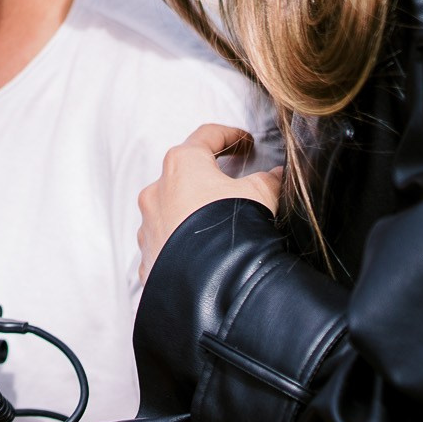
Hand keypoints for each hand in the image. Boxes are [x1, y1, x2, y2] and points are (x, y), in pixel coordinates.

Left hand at [138, 124, 281, 277]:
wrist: (211, 285)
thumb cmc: (230, 232)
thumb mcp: (260, 195)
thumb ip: (268, 180)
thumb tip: (275, 177)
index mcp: (182, 165)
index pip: (207, 136)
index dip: (231, 136)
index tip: (246, 143)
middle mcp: (156, 192)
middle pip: (184, 175)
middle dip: (208, 179)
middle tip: (233, 185)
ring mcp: (147, 226)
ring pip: (171, 210)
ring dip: (191, 212)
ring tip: (217, 226)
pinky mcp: (147, 257)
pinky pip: (165, 242)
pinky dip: (182, 242)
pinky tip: (202, 253)